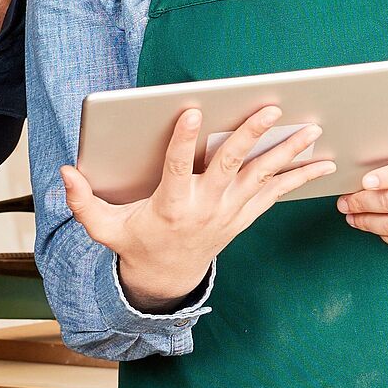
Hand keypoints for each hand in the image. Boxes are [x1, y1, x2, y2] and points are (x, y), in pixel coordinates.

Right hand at [58, 105, 335, 311]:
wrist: (167, 279)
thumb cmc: (135, 243)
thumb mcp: (104, 228)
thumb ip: (84, 202)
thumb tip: (64, 172)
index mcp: (172, 205)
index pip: (178, 168)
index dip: (183, 140)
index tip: (190, 112)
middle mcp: (205, 207)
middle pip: (231, 165)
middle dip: (251, 135)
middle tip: (271, 108)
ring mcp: (229, 212)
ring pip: (262, 176)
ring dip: (288, 153)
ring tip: (313, 129)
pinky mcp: (244, 216)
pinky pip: (275, 193)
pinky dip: (298, 177)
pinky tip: (322, 161)